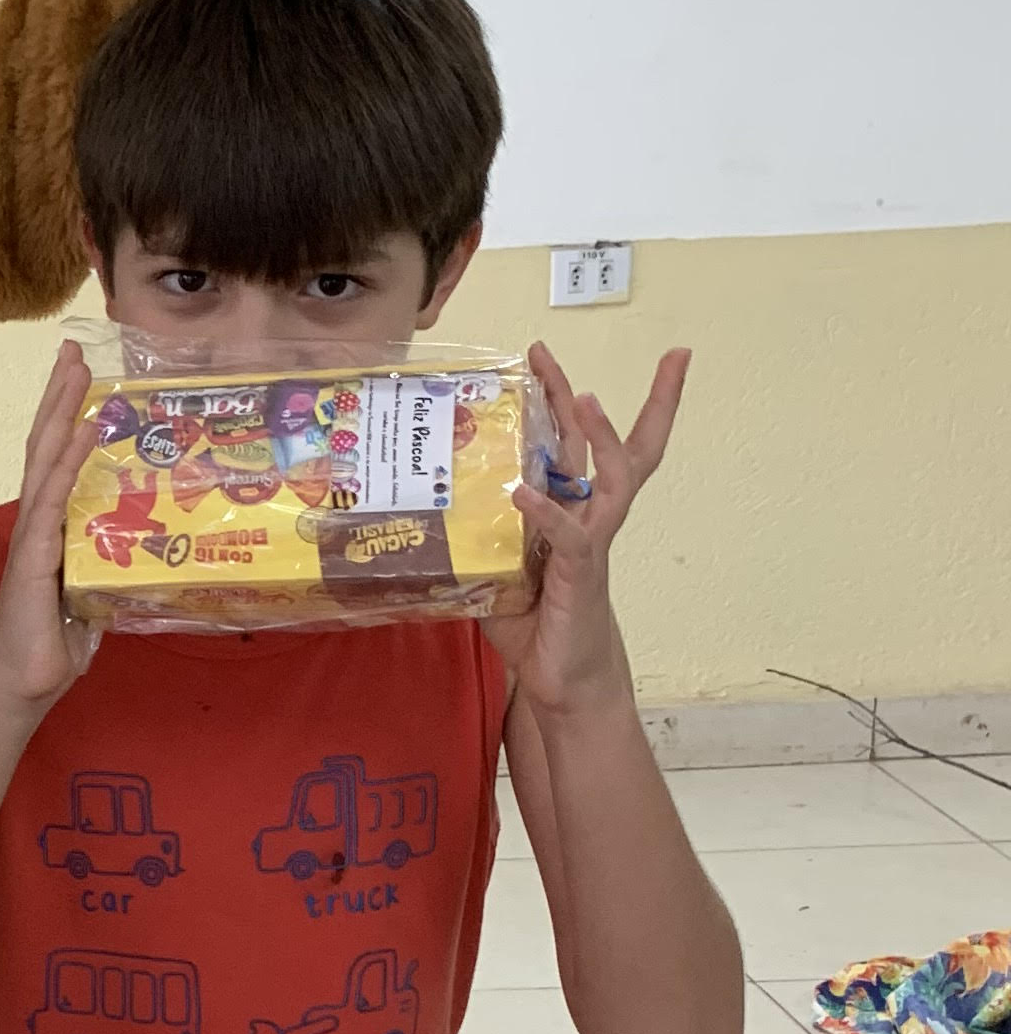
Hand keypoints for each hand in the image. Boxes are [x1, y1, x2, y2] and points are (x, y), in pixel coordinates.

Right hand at [0, 342, 104, 720]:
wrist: (19, 687)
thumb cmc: (49, 650)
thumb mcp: (92, 603)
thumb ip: (107, 577)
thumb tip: (137, 565)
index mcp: (49, 529)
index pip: (55, 463)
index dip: (65, 418)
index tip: (79, 377)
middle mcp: (37, 523)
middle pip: (46, 446)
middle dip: (61, 396)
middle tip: (76, 350)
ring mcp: (33, 535)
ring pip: (47, 460)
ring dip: (63, 411)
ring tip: (78, 369)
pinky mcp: (34, 555)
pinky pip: (55, 498)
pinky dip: (71, 459)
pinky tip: (86, 428)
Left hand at [491, 345, 689, 720]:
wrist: (562, 682)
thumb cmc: (534, 625)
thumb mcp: (496, 572)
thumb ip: (475, 538)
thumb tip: (422, 514)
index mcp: (571, 512)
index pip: (580, 449)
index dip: (571, 402)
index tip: (547, 355)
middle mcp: (589, 519)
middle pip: (611, 448)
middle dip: (596, 398)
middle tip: (557, 351)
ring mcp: (590, 544)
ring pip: (611, 478)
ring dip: (598, 437)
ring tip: (584, 399)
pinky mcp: (581, 574)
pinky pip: (569, 535)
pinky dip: (547, 511)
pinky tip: (523, 491)